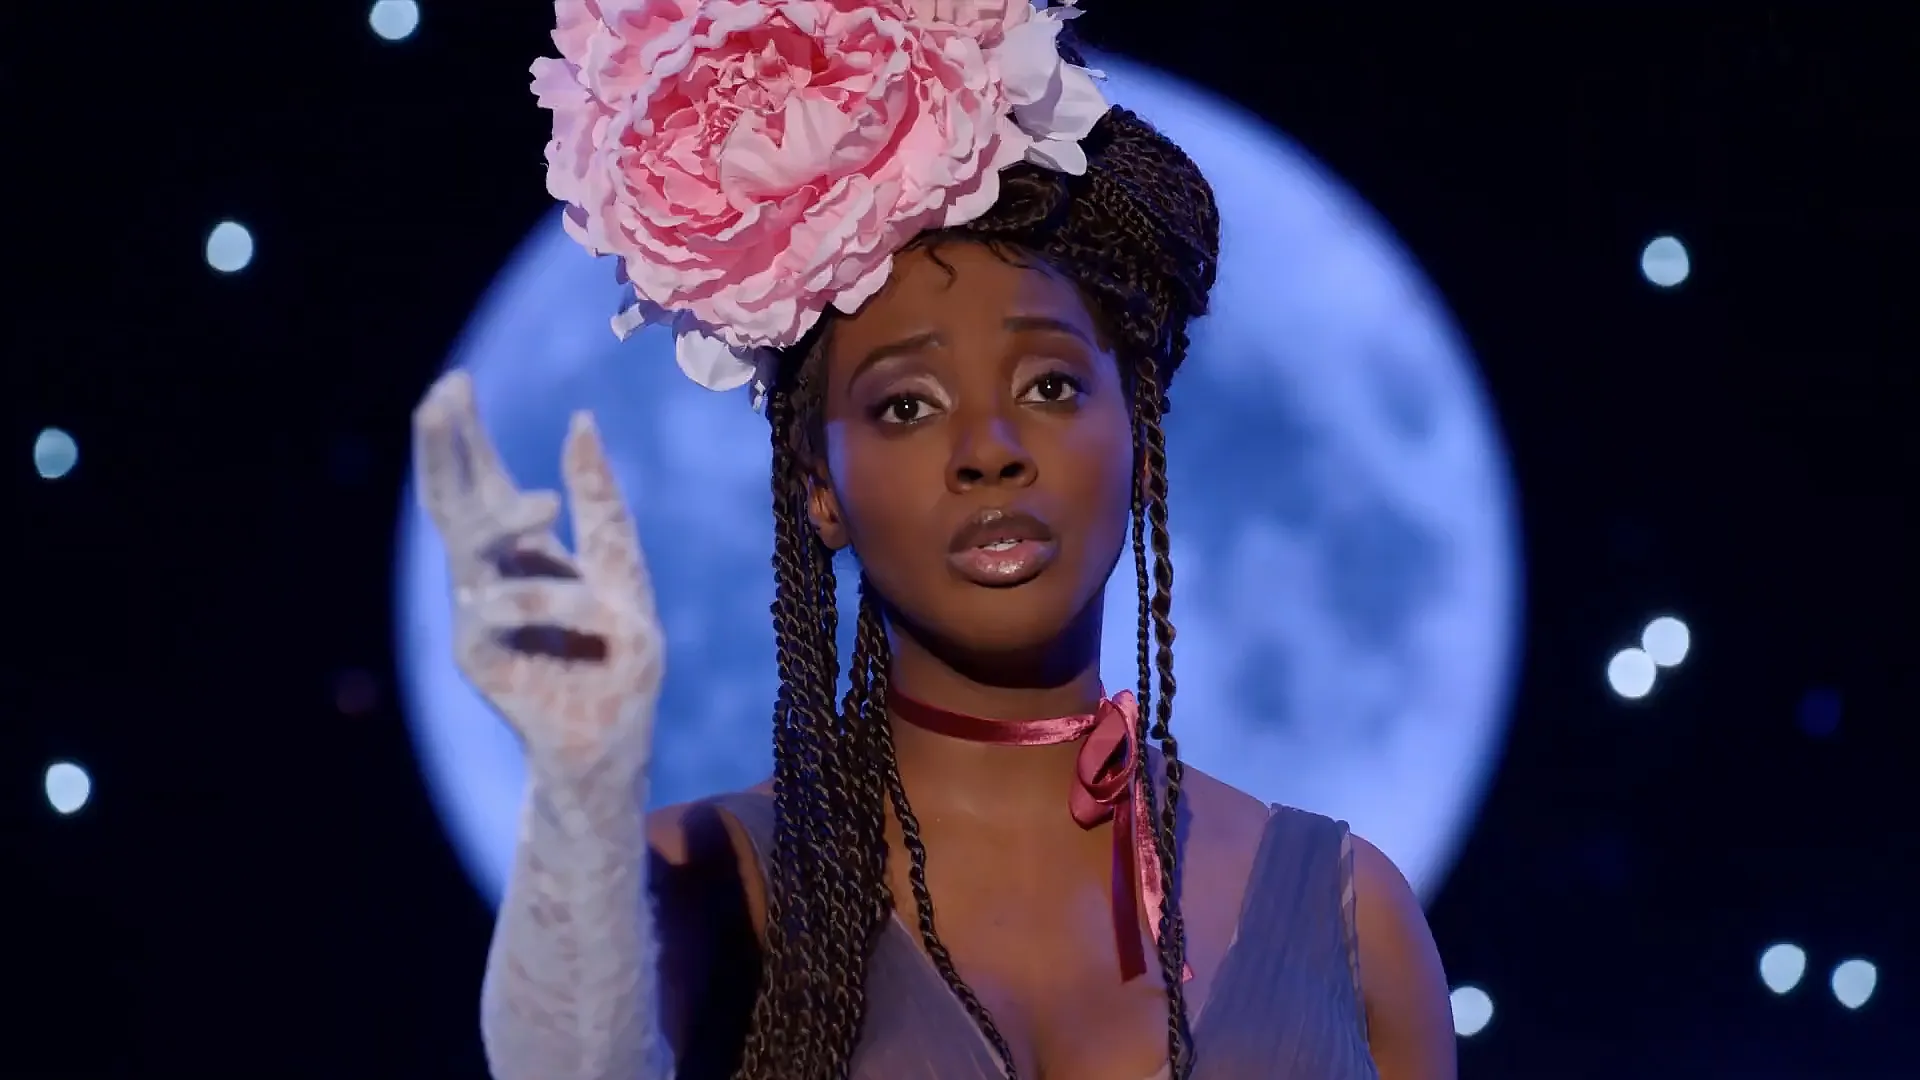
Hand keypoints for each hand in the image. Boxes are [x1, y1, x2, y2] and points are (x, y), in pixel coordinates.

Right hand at [412, 370, 663, 779]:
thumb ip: (599, 500)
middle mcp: (489, 574)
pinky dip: (548, 604)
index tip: (454, 379)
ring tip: (550, 503)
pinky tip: (592, 616)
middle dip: (444, 446)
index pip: (482, 479)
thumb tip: (579, 420)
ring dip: (506, 518)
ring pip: (472, 545)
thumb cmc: (620, 658)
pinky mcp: (475, 654)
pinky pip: (503, 610)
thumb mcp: (622, 565)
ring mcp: (476, 613)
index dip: (465, 433)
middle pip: (452, 498)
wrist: (613, 741)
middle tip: (440, 393)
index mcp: (521, 550)